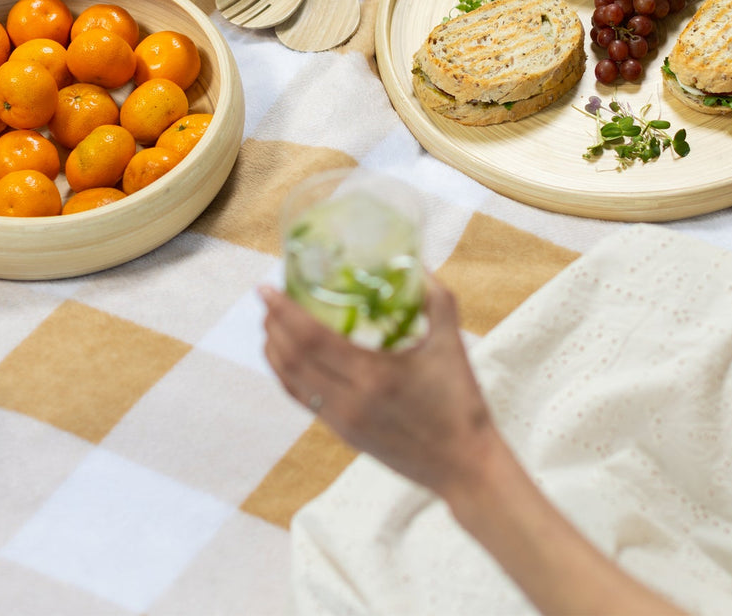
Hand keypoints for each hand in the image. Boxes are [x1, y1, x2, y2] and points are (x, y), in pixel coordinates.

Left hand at [259, 279, 499, 501]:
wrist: (464, 468)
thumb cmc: (461, 403)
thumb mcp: (452, 344)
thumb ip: (435, 299)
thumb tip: (416, 263)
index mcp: (372, 376)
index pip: (310, 339)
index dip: (283, 312)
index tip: (266, 288)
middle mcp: (349, 401)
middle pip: (291, 358)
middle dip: (273, 324)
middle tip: (267, 298)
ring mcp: (342, 421)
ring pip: (290, 381)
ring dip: (274, 349)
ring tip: (270, 321)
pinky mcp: (342, 434)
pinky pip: (302, 399)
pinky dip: (285, 374)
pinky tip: (285, 356)